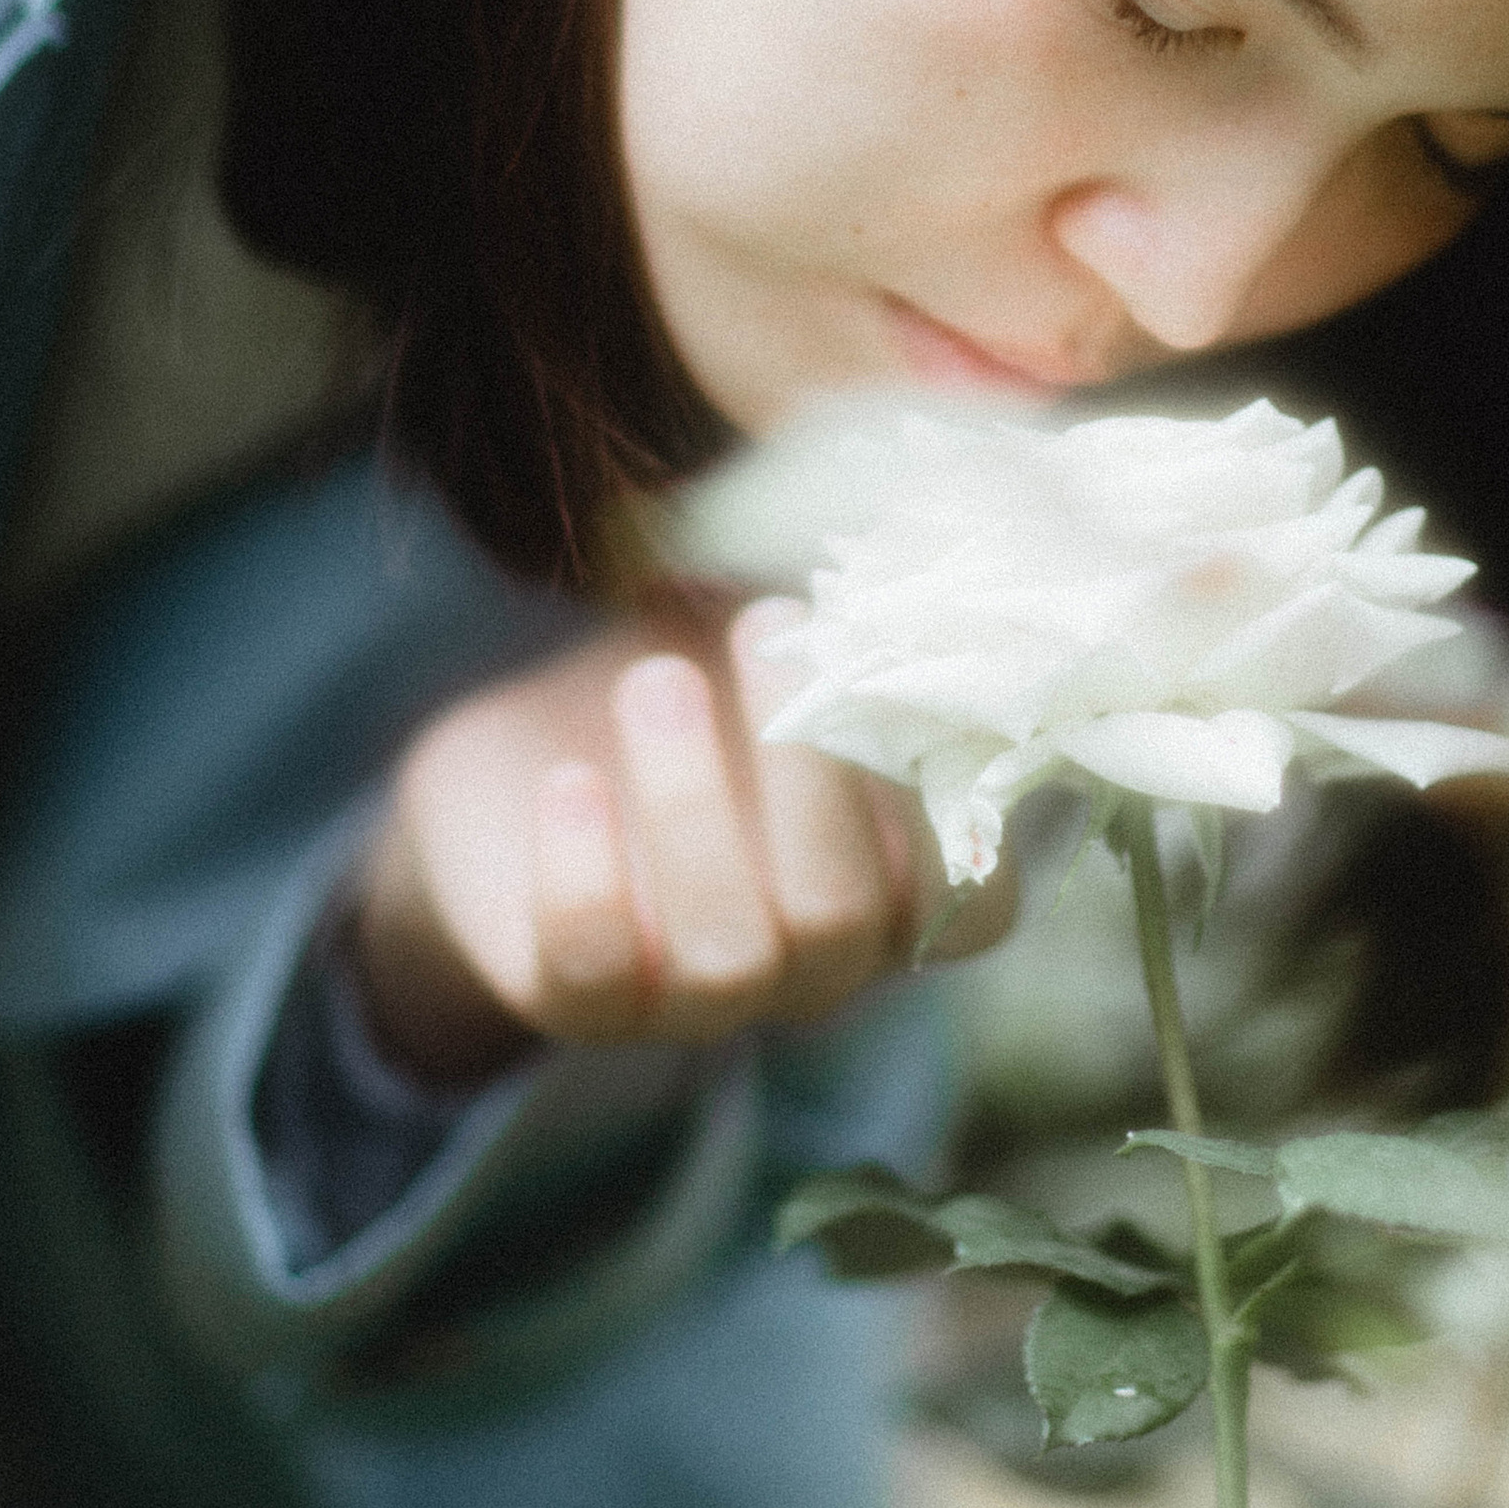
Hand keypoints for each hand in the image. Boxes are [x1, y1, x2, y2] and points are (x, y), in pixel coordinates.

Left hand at [351, 600, 1013, 1083]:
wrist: (533, 755)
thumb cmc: (697, 679)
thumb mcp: (770, 635)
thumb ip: (845, 613)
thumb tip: (915, 510)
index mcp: (891, 890)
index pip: (975, 906)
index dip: (960, 812)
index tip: (910, 669)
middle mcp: (813, 965)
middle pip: (843, 916)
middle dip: (805, 767)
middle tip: (761, 622)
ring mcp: (697, 995)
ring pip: (728, 950)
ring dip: (692, 805)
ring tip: (655, 680)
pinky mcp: (578, 997)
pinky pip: (592, 969)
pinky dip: (585, 873)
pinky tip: (569, 780)